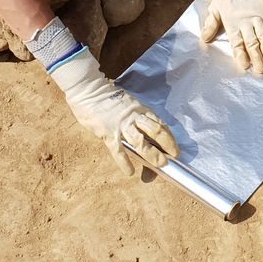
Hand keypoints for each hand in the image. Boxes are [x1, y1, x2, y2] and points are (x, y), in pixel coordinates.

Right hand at [29, 18, 178, 174]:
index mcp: (139, 109)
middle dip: (167, 145)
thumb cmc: (106, 95)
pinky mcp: (108, 133)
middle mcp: (134, 117)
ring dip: (153, 154)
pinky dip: (125, 163)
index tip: (174, 146)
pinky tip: (130, 172)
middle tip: (174, 156)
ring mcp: (122, 125)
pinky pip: (119, 150)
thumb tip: (140, 126)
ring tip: (160, 165)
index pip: (159, 122)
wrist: (88, 89)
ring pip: (142, 142)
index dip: (169, 135)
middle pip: (156, 131)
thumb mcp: (126, 102)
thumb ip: (134, 113)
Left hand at [200, 0, 262, 75]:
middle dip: (257, 58)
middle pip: (253, 43)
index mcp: (232, 22)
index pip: (238, 43)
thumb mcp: (213, 7)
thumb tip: (204, 39)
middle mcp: (246, 21)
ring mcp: (258, 16)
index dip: (241, 56)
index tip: (244, 66)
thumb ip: (210, 24)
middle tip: (260, 71)